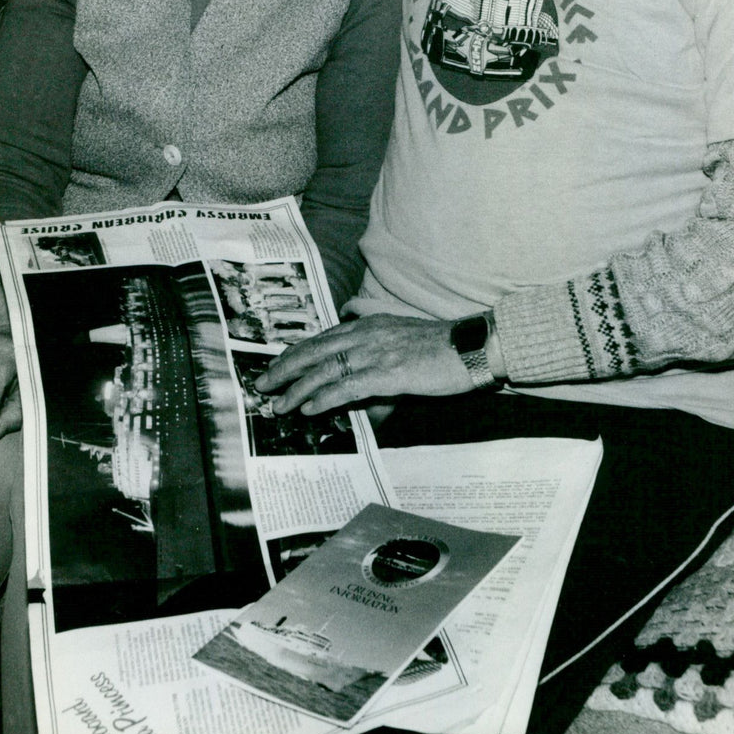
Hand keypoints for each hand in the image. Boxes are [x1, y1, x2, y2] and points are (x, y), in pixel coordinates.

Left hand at [254, 314, 473, 415]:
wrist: (472, 347)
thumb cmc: (439, 346)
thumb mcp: (400, 333)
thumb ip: (374, 334)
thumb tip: (353, 334)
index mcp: (368, 324)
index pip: (321, 339)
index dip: (295, 354)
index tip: (276, 368)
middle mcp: (367, 334)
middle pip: (314, 351)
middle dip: (284, 369)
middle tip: (261, 386)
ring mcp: (377, 353)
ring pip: (325, 370)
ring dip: (297, 389)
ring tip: (278, 404)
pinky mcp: (389, 373)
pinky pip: (349, 386)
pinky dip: (325, 397)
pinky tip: (309, 409)